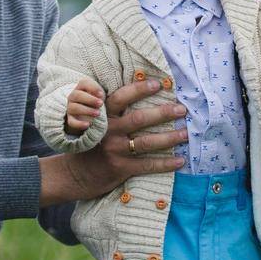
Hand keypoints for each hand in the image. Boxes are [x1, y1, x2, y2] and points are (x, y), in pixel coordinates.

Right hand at [42, 78, 187, 205]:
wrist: (75, 175)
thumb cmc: (91, 145)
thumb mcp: (95, 124)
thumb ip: (112, 112)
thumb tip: (140, 95)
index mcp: (103, 117)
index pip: (121, 98)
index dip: (139, 90)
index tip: (159, 84)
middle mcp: (109, 132)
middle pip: (139, 119)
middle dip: (163, 113)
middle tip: (181, 109)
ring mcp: (115, 151)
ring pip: (146, 142)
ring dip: (169, 138)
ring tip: (186, 134)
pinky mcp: (120, 169)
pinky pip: (147, 165)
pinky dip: (165, 163)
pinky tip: (180, 161)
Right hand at [64, 78, 103, 135]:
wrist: (87, 113)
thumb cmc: (95, 100)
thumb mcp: (99, 95)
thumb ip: (100, 93)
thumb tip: (100, 96)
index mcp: (81, 87)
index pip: (84, 83)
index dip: (93, 88)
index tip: (101, 94)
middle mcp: (73, 96)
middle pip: (77, 95)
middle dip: (90, 99)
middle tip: (101, 104)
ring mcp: (70, 107)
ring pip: (74, 108)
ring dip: (86, 110)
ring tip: (98, 113)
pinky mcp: (71, 119)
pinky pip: (72, 122)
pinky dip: (79, 124)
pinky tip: (88, 124)